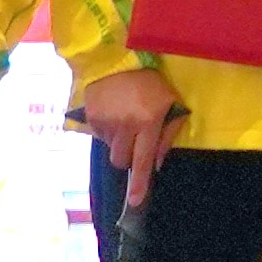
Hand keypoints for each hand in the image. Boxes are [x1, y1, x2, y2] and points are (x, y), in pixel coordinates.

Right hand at [73, 67, 181, 184]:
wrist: (117, 59)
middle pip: (121, 160)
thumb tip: (158, 163)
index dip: (139, 183)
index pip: (143, 160)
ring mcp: (105, 121)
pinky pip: (99, 135)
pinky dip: (106, 129)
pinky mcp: (91, 116)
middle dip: (127, 157)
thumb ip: (168, 135)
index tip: (135, 202)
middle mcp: (125, 125)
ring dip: (117, 141)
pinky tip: (113, 112)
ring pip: (110, 148)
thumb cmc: (150, 83)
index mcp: (148, 122)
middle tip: (133, 139)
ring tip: (123, 118)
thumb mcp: (170, 105)